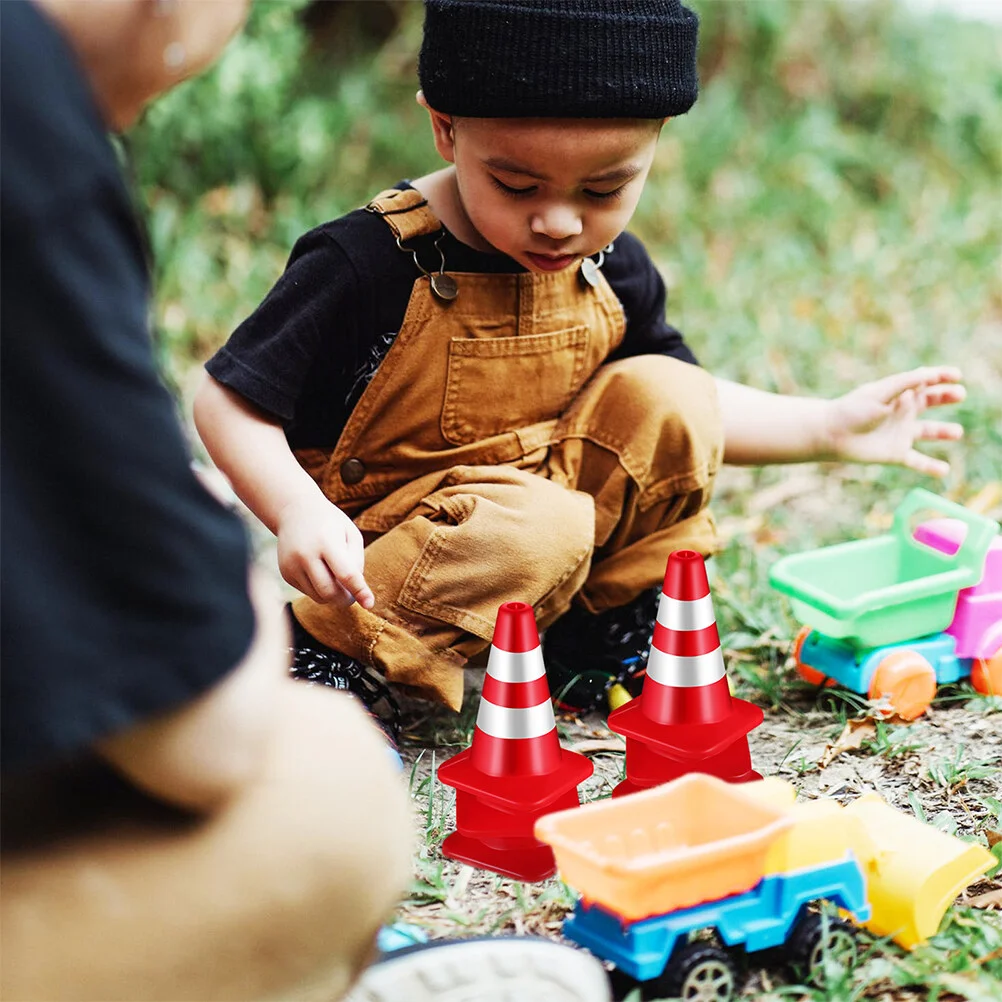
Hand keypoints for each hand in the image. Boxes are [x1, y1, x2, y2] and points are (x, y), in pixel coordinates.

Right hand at [275, 492, 374, 607]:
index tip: (369, 604)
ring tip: (337, 578)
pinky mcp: (285, 573)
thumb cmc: (331, 524)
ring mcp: (292, 565)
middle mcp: (305, 555)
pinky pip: (308, 592)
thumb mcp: (350, 533)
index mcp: (326, 542)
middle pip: (330, 592)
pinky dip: (319, 589)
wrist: (294, 511)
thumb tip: (354, 590)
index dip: (359, 591)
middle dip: (345, 599)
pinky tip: (320, 572)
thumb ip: (356, 561)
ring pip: (318, 596)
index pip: (345, 574)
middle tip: (353, 595)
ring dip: (332, 595)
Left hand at [823, 366, 964, 476]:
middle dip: (946, 397)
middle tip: (959, 394)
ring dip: (944, 432)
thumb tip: (928, 375)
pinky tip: (944, 470)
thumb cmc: (852, 410)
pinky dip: (931, 466)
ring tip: (957, 432)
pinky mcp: (895, 454)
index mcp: (897, 394)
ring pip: (929, 432)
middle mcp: (902, 413)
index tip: (957, 375)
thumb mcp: (879, 393)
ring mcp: (900, 433)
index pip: (924, 382)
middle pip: (931, 402)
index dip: (941, 376)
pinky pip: (917, 461)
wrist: (831, 435)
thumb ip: (904, 384)